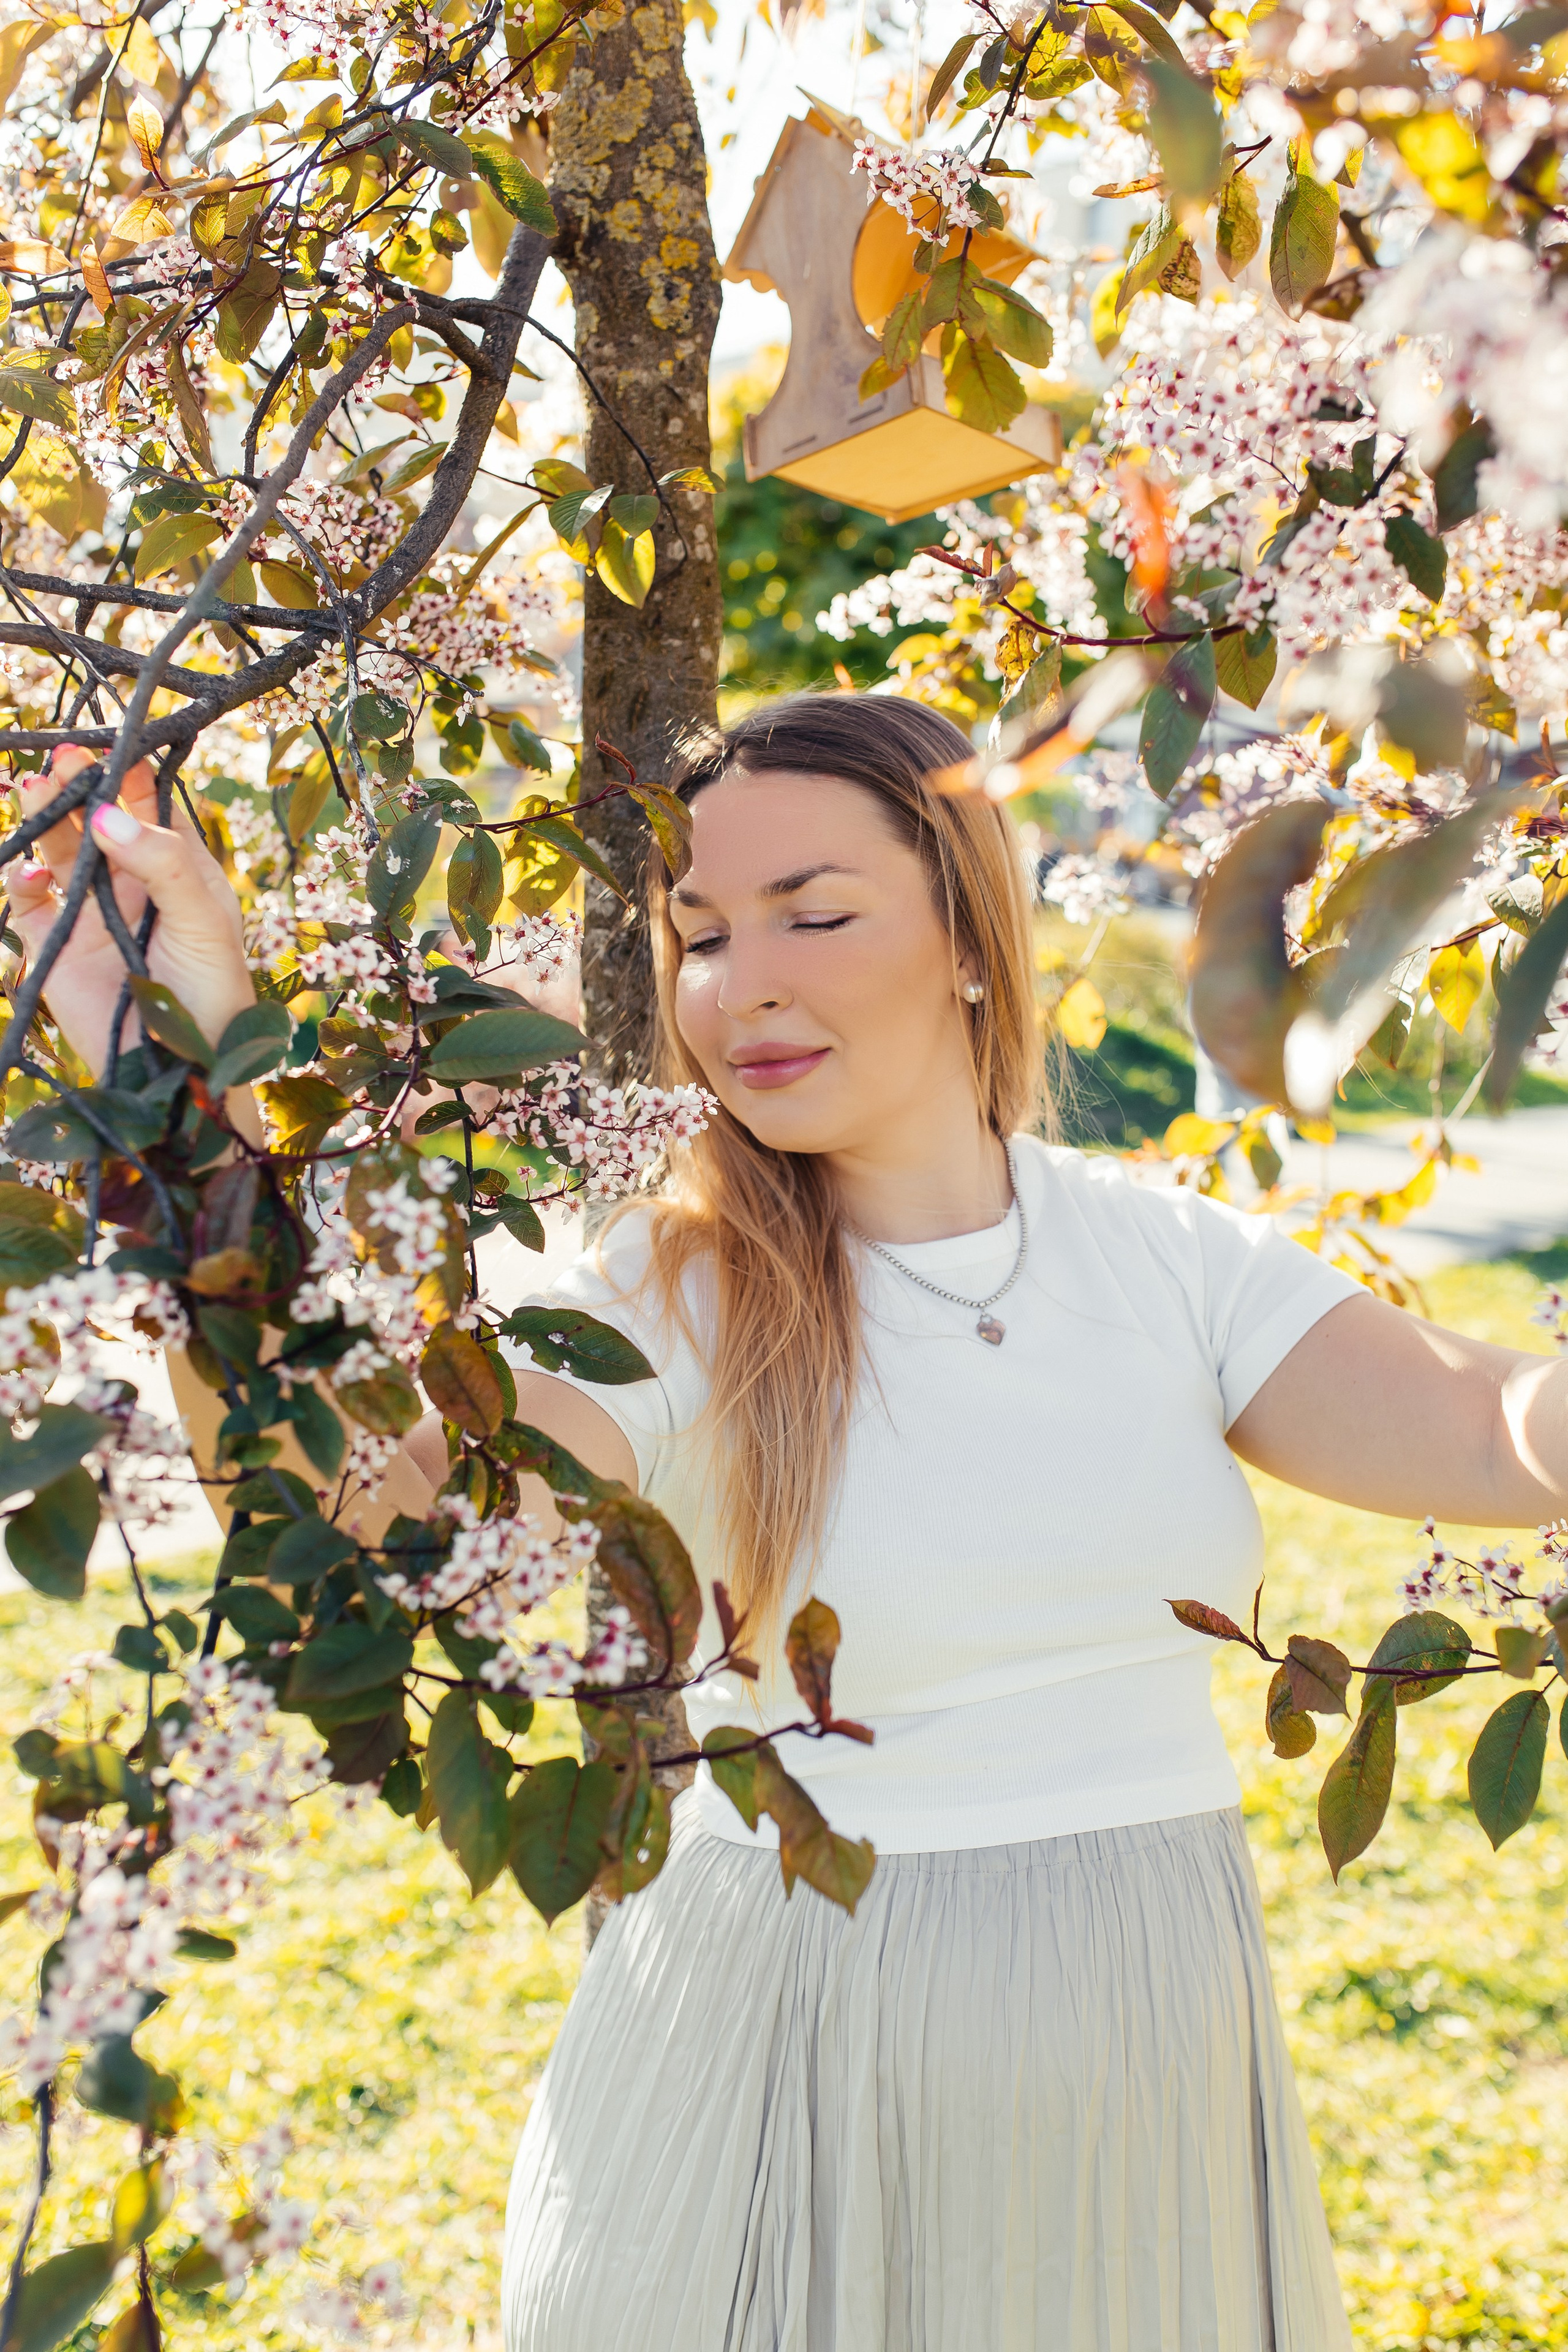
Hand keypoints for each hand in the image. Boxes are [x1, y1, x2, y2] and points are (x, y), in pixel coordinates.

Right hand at [9, 746, 256, 1081]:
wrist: (179, 1075)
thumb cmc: (211, 998)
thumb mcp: (205, 924)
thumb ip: (163, 866)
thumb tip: (109, 815)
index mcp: (179, 873)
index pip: (152, 807)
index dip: (129, 772)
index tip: (108, 742)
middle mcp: (132, 885)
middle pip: (97, 820)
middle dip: (78, 786)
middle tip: (61, 757)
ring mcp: (91, 914)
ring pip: (59, 851)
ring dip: (46, 819)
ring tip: (33, 789)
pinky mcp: (55, 947)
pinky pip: (27, 903)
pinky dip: (21, 882)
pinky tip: (30, 876)